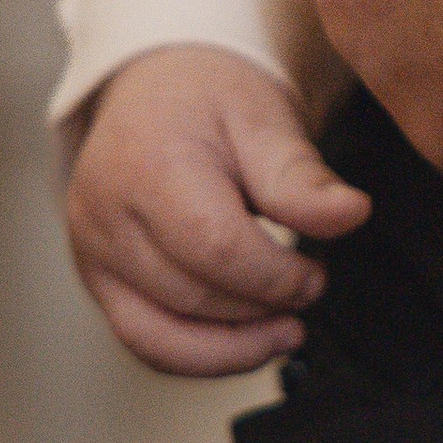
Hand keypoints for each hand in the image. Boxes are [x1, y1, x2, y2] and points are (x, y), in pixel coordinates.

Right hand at [64, 43, 370, 374]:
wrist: (157, 88)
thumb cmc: (210, 98)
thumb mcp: (265, 119)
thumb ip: (302, 178)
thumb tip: (350, 215)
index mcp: (147, 164)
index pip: (213, 247)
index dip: (274, 276)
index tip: (316, 274)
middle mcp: (104, 214)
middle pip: (190, 296)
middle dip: (261, 308)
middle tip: (308, 289)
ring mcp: (92, 251)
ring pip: (160, 335)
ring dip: (234, 346)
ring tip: (284, 328)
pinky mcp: (97, 278)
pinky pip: (143, 339)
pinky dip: (200, 354)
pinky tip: (246, 341)